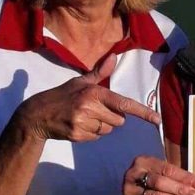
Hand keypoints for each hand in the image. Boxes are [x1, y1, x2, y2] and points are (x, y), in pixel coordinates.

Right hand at [15, 54, 160, 141]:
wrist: (36, 114)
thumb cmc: (62, 96)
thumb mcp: (80, 81)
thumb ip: (99, 72)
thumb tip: (114, 57)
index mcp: (94, 92)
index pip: (124, 103)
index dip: (143, 112)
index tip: (157, 120)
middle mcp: (90, 107)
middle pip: (119, 120)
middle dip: (111, 117)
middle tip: (94, 111)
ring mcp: (83, 122)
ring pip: (108, 130)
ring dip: (101, 126)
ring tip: (84, 117)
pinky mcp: (77, 135)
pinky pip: (96, 137)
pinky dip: (91, 134)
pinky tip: (78, 126)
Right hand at [123, 155, 194, 194]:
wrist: (133, 188)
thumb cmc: (152, 176)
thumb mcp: (159, 169)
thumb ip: (174, 174)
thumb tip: (194, 184)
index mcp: (143, 161)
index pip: (167, 169)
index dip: (184, 177)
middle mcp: (133, 174)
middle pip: (160, 182)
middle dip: (180, 189)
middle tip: (194, 194)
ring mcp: (129, 189)